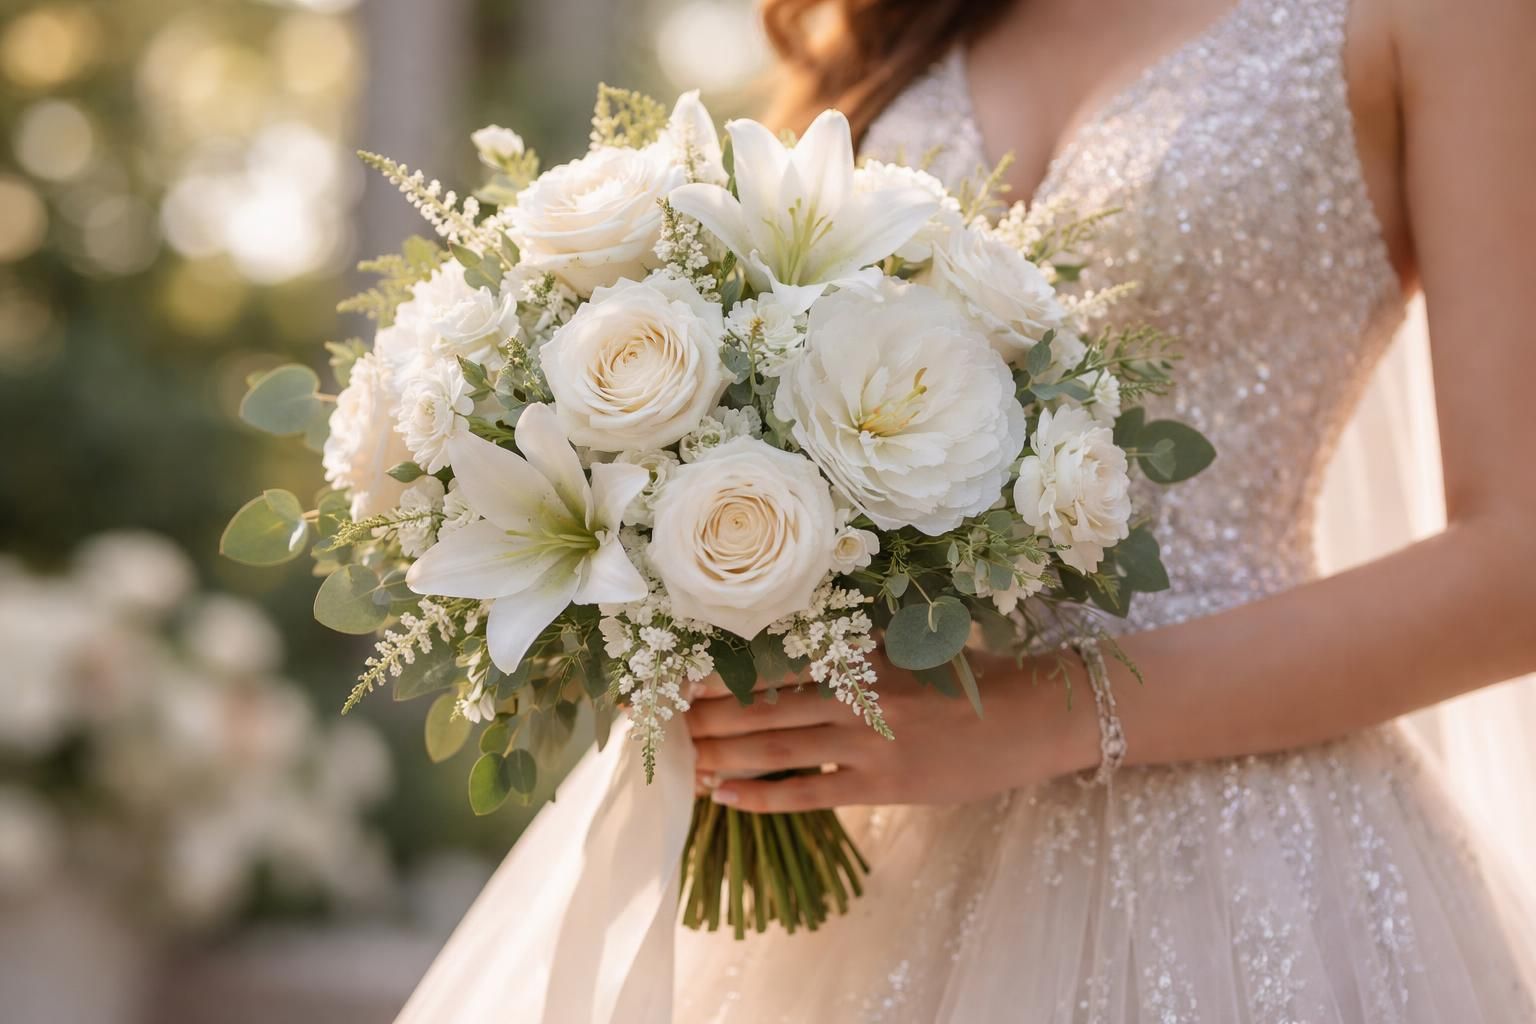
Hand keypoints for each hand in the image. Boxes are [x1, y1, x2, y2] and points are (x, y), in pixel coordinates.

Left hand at [685, 647, 1099, 811]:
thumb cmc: (966, 677)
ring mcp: (869, 740)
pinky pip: (808, 792)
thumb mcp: (908, 644)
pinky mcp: (883, 785)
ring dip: (722, 751)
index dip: (717, 668)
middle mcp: (857, 689)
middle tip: (655, 719)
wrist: (1028, 719)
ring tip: (681, 758)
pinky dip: (762, 796)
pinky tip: (724, 795)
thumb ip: (852, 646)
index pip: (770, 657)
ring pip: (776, 745)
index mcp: (859, 648)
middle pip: (761, 701)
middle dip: (703, 712)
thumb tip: (786, 646)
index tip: (671, 673)